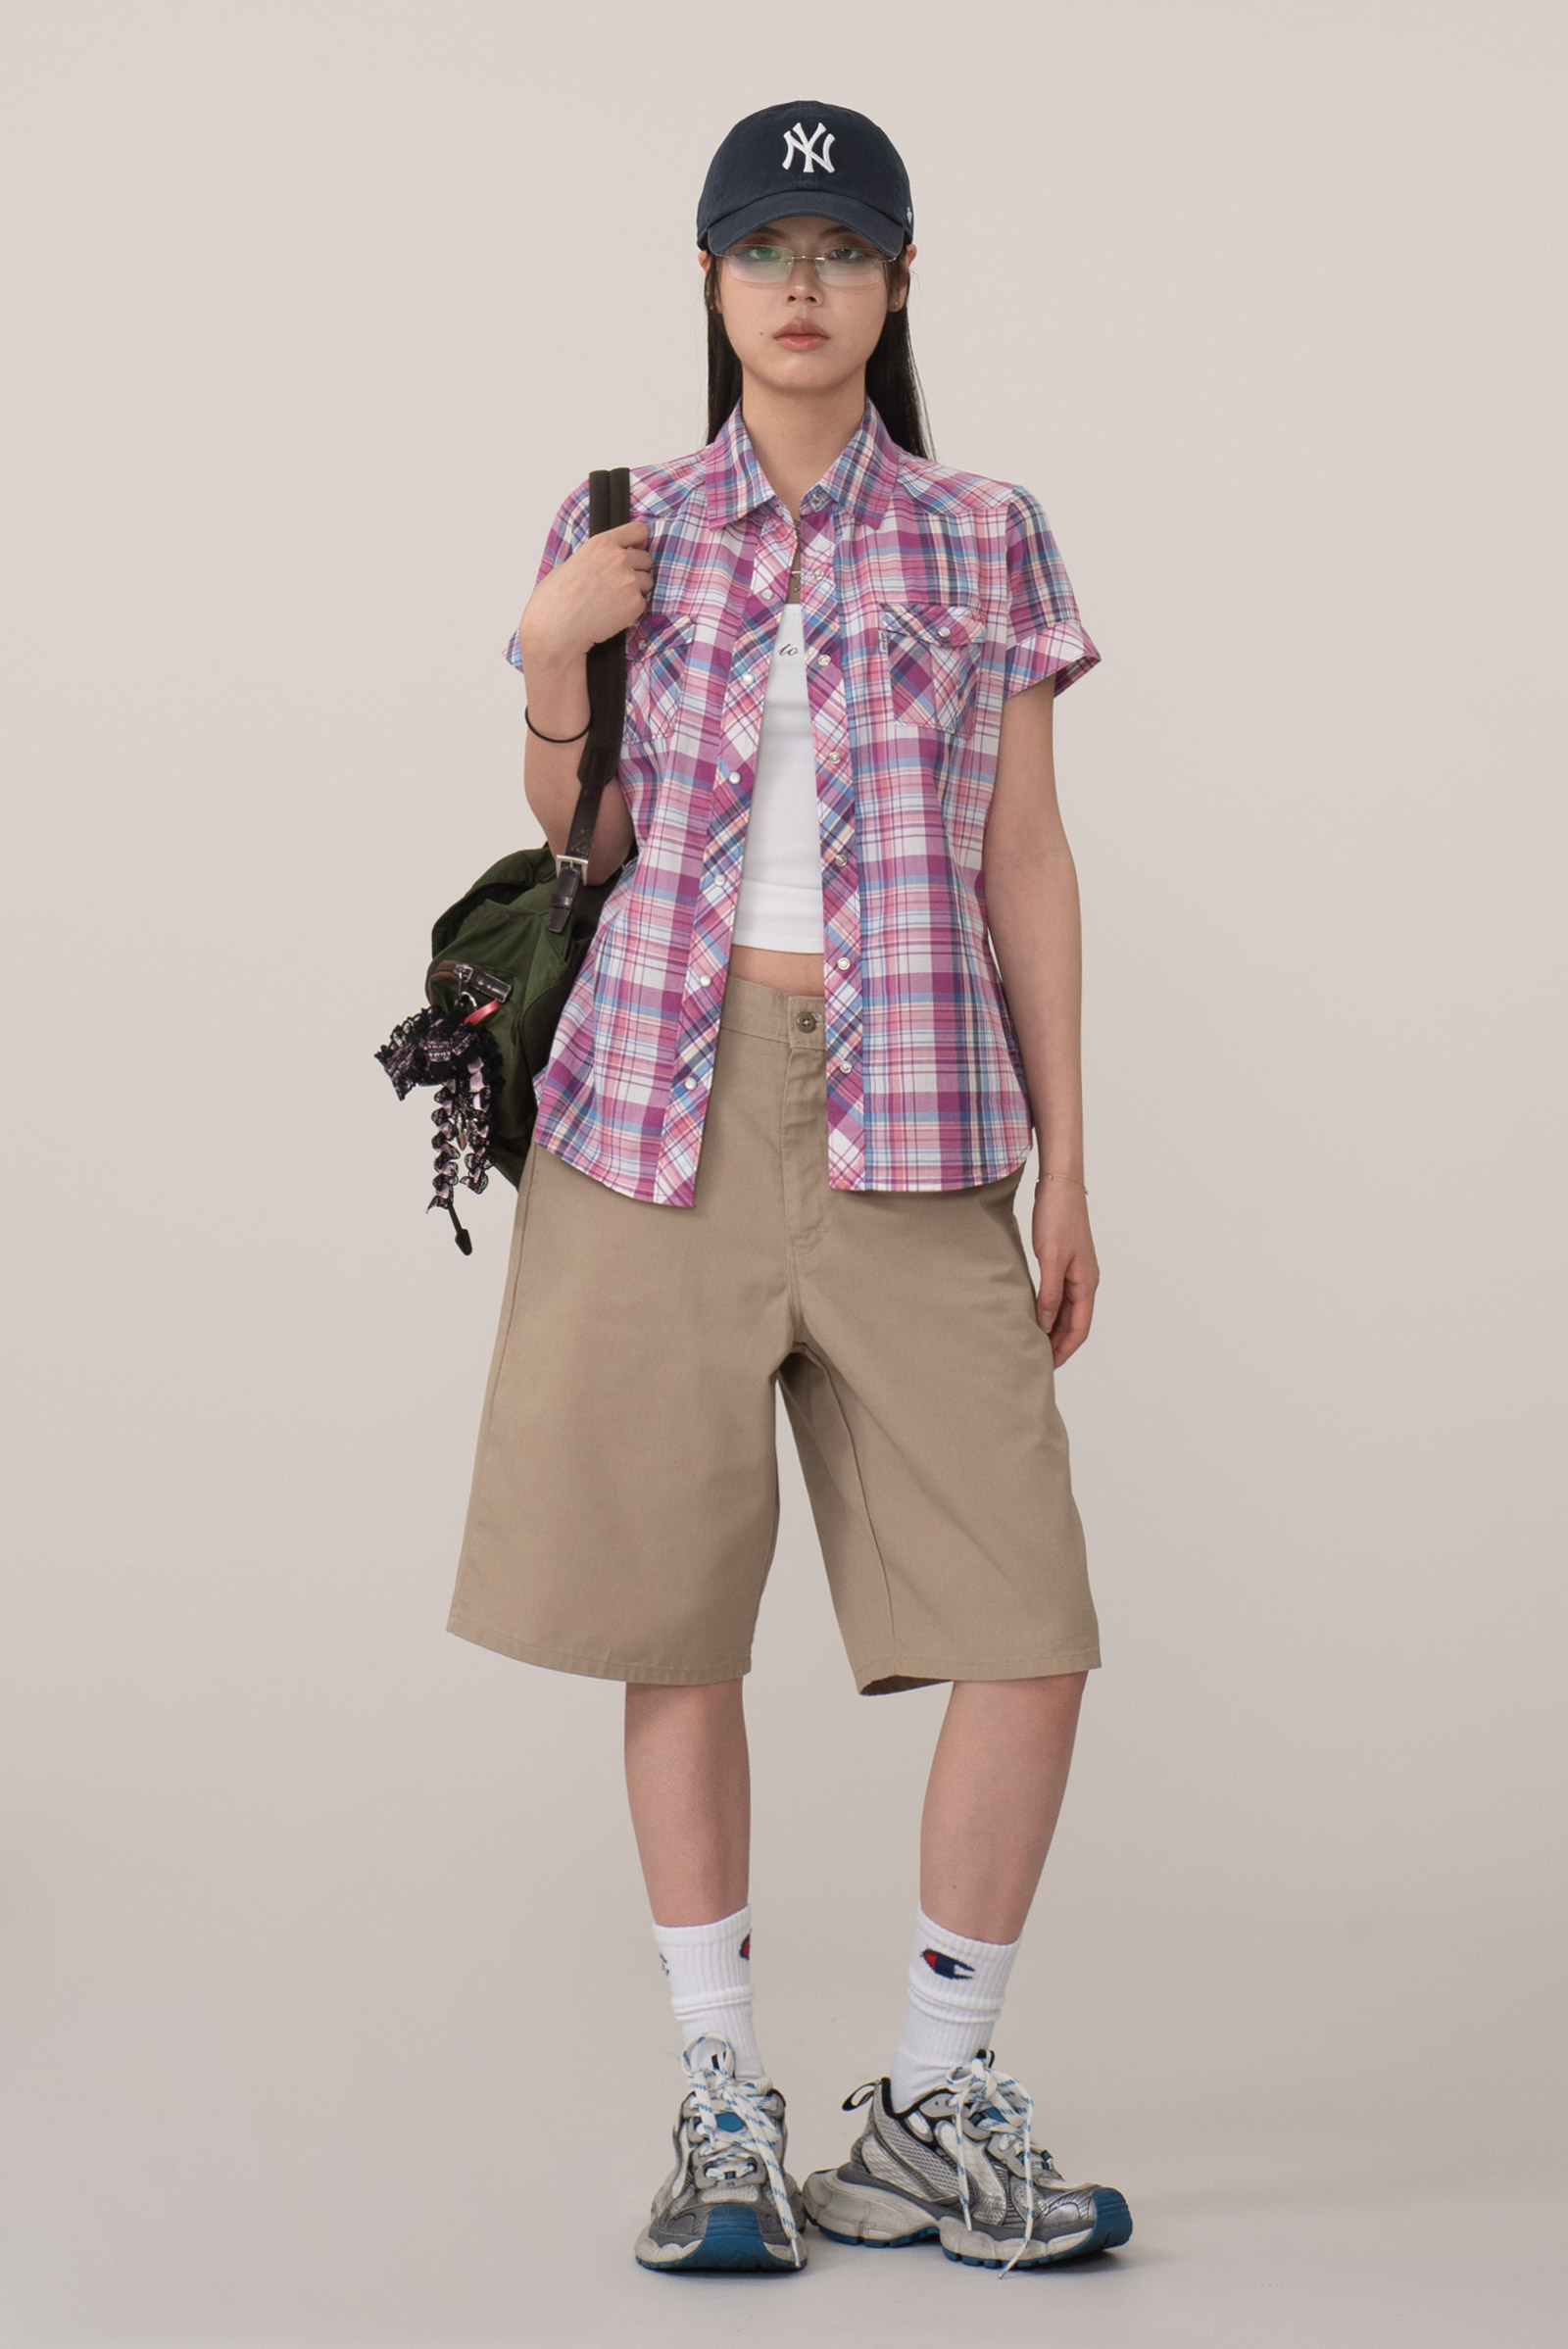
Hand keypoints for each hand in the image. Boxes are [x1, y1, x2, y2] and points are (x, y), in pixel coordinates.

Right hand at [516, 521, 652, 666]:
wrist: (556, 628)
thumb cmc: (554, 600)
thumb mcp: (569, 565)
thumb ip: (594, 559)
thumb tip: (601, 563)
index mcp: (601, 543)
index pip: (637, 530)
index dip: (639, 542)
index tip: (636, 550)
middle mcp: (618, 558)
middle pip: (646, 559)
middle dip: (637, 571)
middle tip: (618, 585)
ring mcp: (629, 580)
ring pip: (647, 582)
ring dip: (635, 591)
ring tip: (612, 602)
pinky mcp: (635, 603)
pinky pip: (642, 604)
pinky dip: (631, 611)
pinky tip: (611, 615)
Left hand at [1031, 1179, 1097, 1367]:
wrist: (1059, 1184)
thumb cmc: (1057, 1217)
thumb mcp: (1050, 1259)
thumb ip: (1050, 1294)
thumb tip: (1045, 1325)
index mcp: (1086, 1283)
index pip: (1079, 1329)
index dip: (1064, 1350)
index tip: (1047, 1366)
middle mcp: (1086, 1280)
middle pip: (1075, 1322)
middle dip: (1059, 1344)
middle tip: (1038, 1361)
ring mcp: (1077, 1270)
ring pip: (1068, 1310)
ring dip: (1055, 1328)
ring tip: (1035, 1343)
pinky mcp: (1066, 1260)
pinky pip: (1061, 1295)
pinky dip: (1050, 1309)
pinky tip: (1036, 1313)